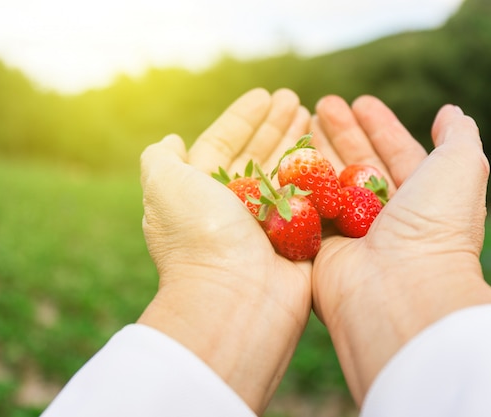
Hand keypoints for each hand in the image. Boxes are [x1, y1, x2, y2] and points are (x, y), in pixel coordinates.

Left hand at [137, 88, 311, 413]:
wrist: (236, 297)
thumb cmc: (198, 236)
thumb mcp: (164, 186)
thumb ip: (161, 158)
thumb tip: (171, 140)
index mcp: (200, 192)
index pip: (223, 144)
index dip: (243, 118)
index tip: (265, 94)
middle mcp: (233, 207)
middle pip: (258, 156)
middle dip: (275, 126)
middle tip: (296, 100)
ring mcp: (267, 224)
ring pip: (285, 174)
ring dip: (297, 144)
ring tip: (314, 114)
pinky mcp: (297, 240)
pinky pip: (310, 200)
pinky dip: (318, 175)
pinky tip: (329, 150)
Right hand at [310, 95, 490, 404]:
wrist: (398, 287)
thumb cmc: (435, 225)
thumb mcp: (462, 168)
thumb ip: (459, 136)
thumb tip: (450, 112)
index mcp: (424, 201)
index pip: (399, 154)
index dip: (382, 127)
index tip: (362, 102)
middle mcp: (388, 218)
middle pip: (361, 165)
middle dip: (344, 133)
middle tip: (323, 104)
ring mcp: (353, 234)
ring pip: (332, 183)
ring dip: (318, 151)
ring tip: (302, 119)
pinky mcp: (321, 249)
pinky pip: (307, 207)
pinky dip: (297, 182)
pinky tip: (286, 154)